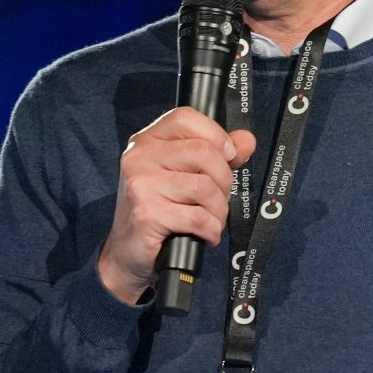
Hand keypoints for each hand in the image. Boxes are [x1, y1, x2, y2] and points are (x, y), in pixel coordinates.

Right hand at [96, 106, 258, 303]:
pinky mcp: (146, 213)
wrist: (127, 254)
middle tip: (217, 199)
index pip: (185, 117)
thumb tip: (246, 140)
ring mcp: (140, 185)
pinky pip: (198, 216)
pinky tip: (204, 234)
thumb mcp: (184, 176)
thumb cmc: (156, 212)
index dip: (216, 135)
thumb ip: (216, 155)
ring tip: (209, 220)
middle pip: (203, 152)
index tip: (227, 156)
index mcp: (148, 141)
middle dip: (223, 181)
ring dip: (218, 210)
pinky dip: (211, 229)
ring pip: (205, 187)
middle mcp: (139, 157)